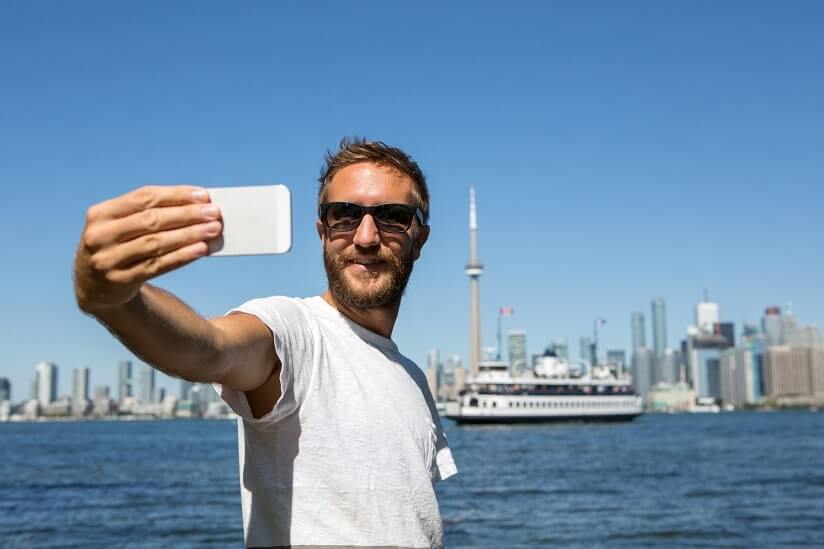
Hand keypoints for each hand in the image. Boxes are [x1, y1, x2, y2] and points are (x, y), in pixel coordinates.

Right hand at [74, 185, 221, 311]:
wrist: (93, 287)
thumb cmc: (118, 246)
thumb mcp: (120, 226)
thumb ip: (150, 214)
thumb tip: (197, 206)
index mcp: (101, 213)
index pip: (144, 198)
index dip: (176, 195)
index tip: (203, 196)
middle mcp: (100, 235)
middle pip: (151, 220)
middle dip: (187, 214)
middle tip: (214, 213)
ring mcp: (108, 259)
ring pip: (155, 243)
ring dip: (188, 235)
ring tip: (213, 230)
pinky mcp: (119, 281)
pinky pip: (157, 266)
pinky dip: (181, 256)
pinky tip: (200, 249)